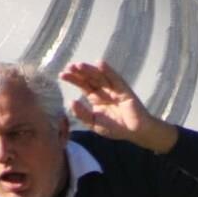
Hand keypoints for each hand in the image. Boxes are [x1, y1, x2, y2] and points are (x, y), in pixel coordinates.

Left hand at [60, 60, 177, 153]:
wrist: (135, 132)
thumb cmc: (115, 128)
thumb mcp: (94, 123)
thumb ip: (82, 114)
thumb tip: (71, 101)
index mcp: (95, 98)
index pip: (83, 85)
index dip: (73, 79)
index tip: (62, 74)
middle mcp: (103, 90)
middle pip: (89, 78)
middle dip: (79, 72)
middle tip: (69, 67)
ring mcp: (113, 88)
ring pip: (100, 76)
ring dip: (90, 70)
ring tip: (79, 65)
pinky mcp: (124, 89)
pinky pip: (115, 78)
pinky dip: (108, 71)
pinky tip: (100, 64)